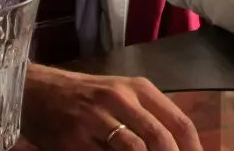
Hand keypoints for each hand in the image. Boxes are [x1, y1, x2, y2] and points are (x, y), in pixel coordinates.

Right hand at [21, 65, 201, 150]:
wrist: (39, 91)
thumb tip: (179, 146)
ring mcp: (96, 119)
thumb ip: (150, 118)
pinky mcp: (74, 140)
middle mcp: (121, 100)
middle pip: (160, 138)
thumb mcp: (122, 95)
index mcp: (140, 89)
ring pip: (135, 150)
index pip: (179, 123)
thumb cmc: (87, 96)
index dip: (193, 150)